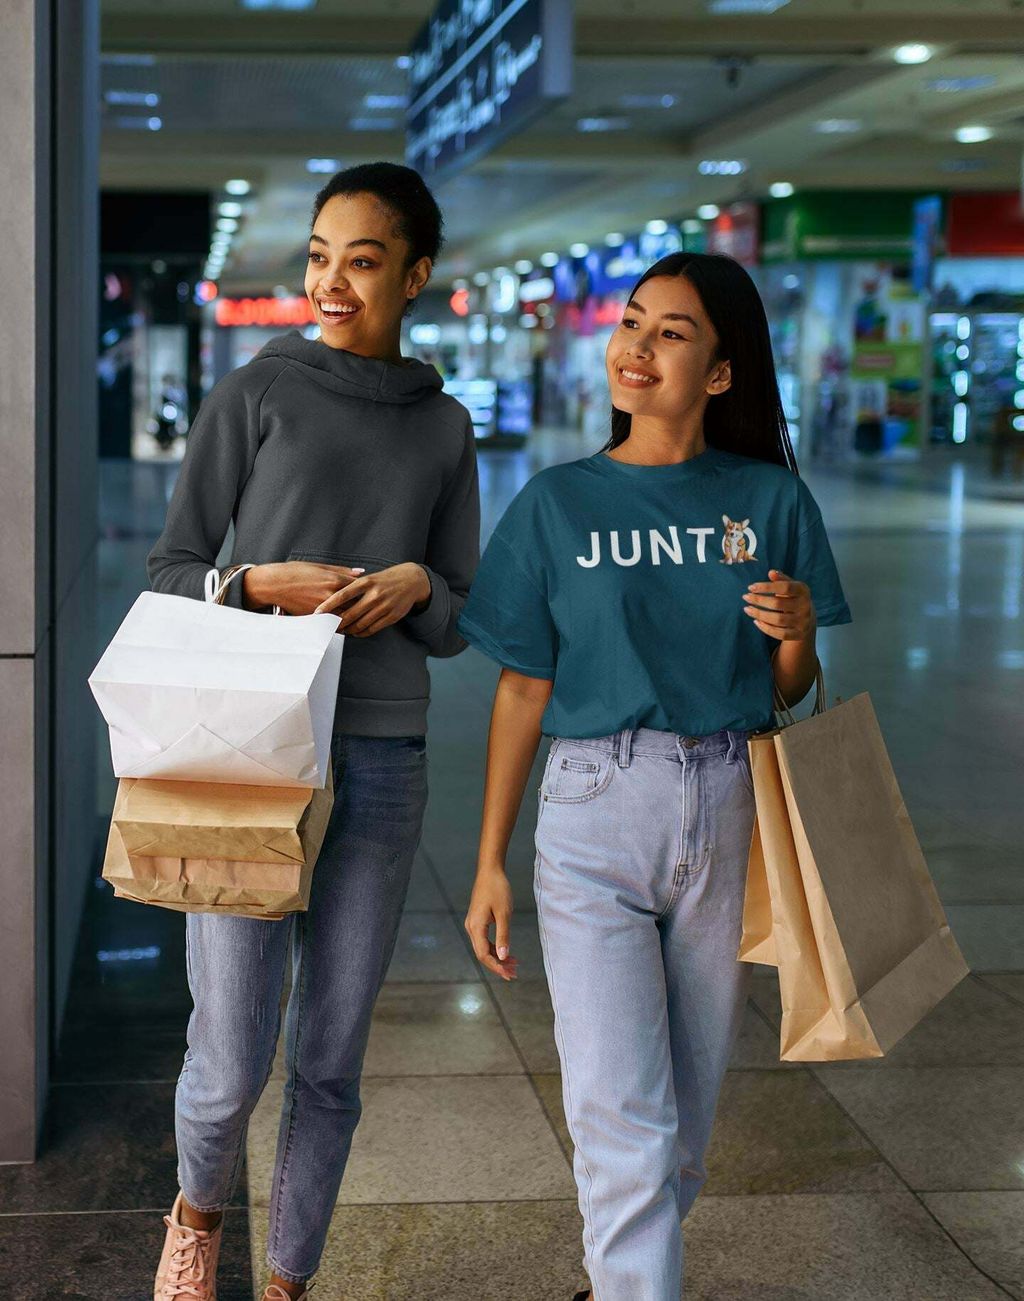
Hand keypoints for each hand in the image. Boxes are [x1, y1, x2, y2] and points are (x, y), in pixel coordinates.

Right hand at [243, 562, 364, 615]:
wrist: (274, 584)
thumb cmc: (295, 572)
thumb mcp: (320, 566)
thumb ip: (342, 570)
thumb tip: (360, 572)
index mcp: (334, 580)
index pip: (360, 589)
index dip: (367, 593)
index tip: (372, 594)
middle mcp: (331, 595)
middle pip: (356, 605)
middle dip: (363, 608)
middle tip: (370, 610)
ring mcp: (323, 608)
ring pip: (346, 617)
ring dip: (353, 619)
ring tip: (360, 620)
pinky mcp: (315, 617)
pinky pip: (332, 624)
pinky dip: (340, 625)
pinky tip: (344, 625)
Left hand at [314, 562, 430, 636]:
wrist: (411, 581)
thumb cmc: (385, 580)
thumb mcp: (369, 578)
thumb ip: (353, 587)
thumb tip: (333, 600)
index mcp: (366, 582)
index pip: (342, 595)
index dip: (328, 605)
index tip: (317, 613)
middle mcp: (374, 594)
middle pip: (350, 614)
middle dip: (337, 623)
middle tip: (328, 627)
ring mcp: (383, 606)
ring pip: (360, 624)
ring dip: (348, 630)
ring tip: (342, 630)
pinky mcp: (391, 616)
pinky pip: (372, 629)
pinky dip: (361, 633)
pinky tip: (356, 632)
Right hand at [464, 867, 517, 980]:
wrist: (490, 871)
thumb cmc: (498, 889)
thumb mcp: (504, 913)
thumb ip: (503, 936)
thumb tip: (503, 956)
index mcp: (476, 927)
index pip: (483, 954)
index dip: (496, 966)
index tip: (509, 974)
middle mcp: (471, 927)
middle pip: (482, 954)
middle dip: (498, 965)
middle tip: (514, 973)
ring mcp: (473, 924)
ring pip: (483, 948)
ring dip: (497, 957)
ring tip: (513, 964)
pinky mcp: (477, 921)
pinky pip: (484, 940)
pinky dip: (495, 947)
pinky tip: (506, 951)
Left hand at [742, 568, 815, 641]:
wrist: (807, 619)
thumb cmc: (793, 598)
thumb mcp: (790, 587)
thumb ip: (781, 580)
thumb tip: (771, 572)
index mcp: (803, 591)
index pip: (785, 587)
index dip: (766, 587)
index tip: (751, 587)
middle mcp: (805, 606)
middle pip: (778, 604)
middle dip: (759, 600)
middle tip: (746, 597)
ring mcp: (802, 622)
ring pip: (777, 620)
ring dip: (759, 614)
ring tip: (747, 609)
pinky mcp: (798, 634)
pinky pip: (779, 633)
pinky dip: (765, 628)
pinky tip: (756, 621)